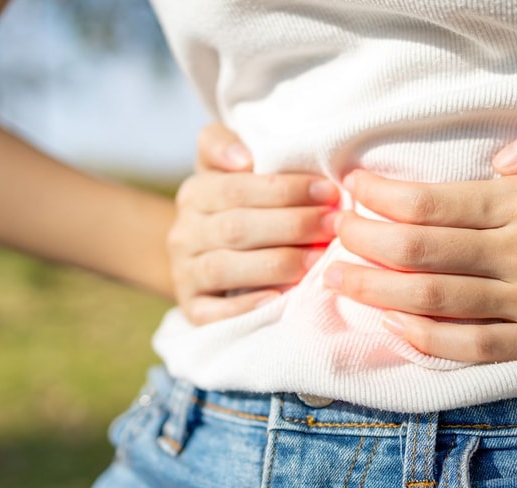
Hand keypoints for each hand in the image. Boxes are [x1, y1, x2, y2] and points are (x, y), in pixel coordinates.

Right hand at [169, 123, 338, 323]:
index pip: (237, 187)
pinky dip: (247, 306)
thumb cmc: (235, 209)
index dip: (284, 189)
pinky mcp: (193, 310)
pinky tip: (280, 299)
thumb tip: (243, 158)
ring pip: (225, 267)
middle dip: (292, 225)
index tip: (328, 191)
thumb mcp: (227, 171)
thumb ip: (225, 146)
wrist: (204, 262)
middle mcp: (183, 233)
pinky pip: (214, 312)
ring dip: (277, 263)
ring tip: (317, 260)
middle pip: (236, 227)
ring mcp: (184, 273)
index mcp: (194, 193)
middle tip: (333, 225)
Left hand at [325, 110, 516, 361]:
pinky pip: (468, 346)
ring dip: (376, 290)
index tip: (355, 188)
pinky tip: (389, 324)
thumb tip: (501, 159)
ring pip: (433, 301)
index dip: (382, 197)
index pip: (433, 203)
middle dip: (366, 243)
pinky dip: (422, 338)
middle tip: (336, 235)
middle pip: (421, 253)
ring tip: (337, 280)